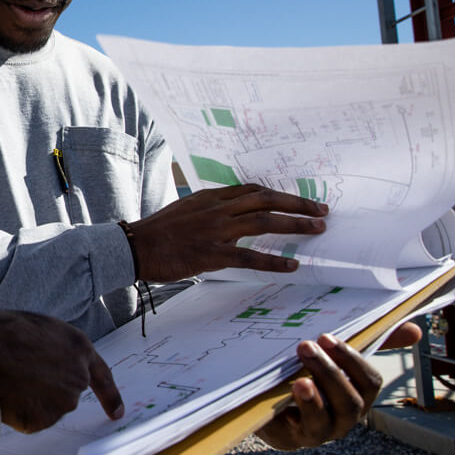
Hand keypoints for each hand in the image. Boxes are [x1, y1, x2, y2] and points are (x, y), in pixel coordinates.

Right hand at [0, 311, 123, 433]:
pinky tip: (7, 396)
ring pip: (48, 407)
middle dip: (50, 389)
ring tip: (9, 380)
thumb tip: (46, 357)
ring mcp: (62, 400)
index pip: (102, 376)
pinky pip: (32, 420)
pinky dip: (20, 414)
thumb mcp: (35, 327)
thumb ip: (52, 346)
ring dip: (33, 400)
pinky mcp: (44, 419)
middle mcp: (77, 375)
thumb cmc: (2, 333)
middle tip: (22, 377)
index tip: (117, 412)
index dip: (109, 395)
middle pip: (68, 391)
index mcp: (78, 347)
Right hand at [127, 184, 326, 281]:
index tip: (300, 200)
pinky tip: (292, 265)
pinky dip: (273, 260)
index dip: (280, 194)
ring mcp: (215, 230)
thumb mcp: (186, 210)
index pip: (253, 190)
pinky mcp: (211, 254)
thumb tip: (230, 214)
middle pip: (266, 200)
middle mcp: (217, 209)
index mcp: (211, 198)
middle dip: (297, 204)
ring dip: (294, 225)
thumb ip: (210, 210)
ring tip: (317, 230)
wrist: (134, 246)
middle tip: (321, 211)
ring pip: (263, 222)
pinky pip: (249, 255)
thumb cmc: (158, 232)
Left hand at [254, 325, 417, 449]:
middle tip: (306, 346)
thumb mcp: (335, 357)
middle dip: (329, 372)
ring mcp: (322, 431)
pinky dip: (295, 414)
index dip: (351, 360)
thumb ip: (369, 341)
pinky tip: (286, 398)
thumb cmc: (312, 377)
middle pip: (349, 401)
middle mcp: (346, 417)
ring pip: (325, 419)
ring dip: (312, 398)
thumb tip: (415, 329)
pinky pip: (300, 430)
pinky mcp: (296, 437)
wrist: (275, 410)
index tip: (326, 337)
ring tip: (299, 379)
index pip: (369, 382)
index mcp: (358, 395)